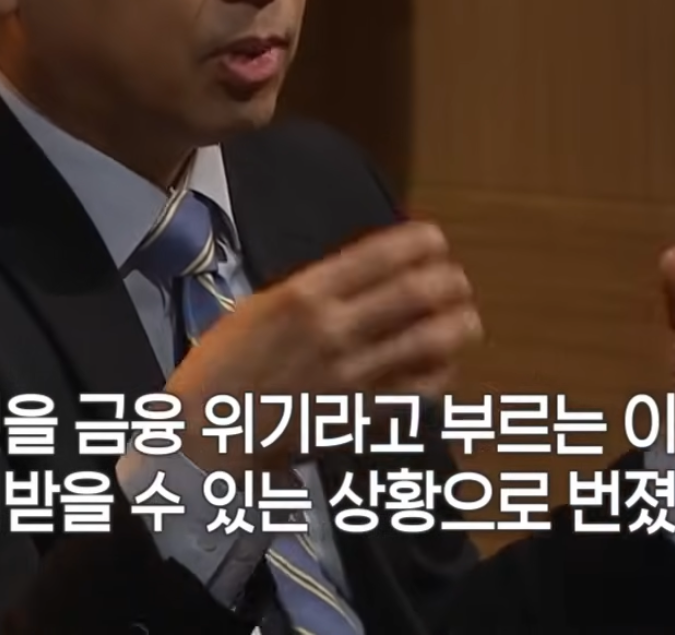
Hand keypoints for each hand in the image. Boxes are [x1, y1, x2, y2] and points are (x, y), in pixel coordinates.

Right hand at [163, 221, 482, 475]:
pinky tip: (445, 366)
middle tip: (458, 281)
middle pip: (416, 293)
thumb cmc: (224, 366)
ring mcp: (350, 374)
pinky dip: (441, 376)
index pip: (380, 255)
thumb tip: (364, 276)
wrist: (207, 434)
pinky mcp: (359, 416)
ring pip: (429, 341)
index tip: (436, 241)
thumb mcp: (259, 308)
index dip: (421, 243)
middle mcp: (333, 329)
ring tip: (467, 320)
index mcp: (304, 294)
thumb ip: (312, 291)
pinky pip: (418, 393)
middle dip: (450, 282)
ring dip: (458, 326)